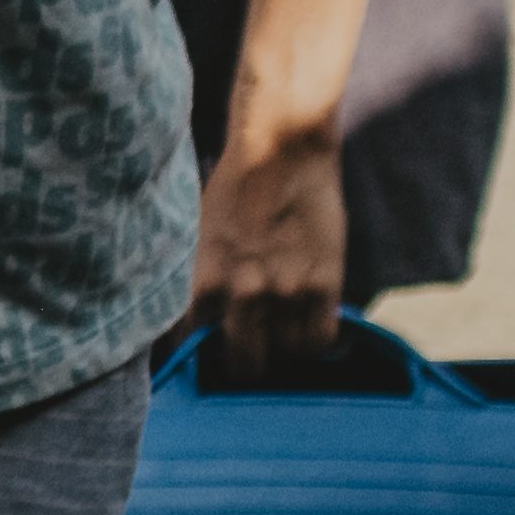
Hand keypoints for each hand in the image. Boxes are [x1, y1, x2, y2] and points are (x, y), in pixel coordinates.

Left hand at [181, 129, 361, 383]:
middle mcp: (244, 293)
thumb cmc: (231, 188)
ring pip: (286, 354)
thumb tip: (190, 321)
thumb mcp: (196, 236)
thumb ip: (196, 279)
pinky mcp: (324, 283)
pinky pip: (320, 338)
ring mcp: (287, 291)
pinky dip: (314, 340)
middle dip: (243, 363)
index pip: (193, 345)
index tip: (203, 359)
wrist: (280, 151)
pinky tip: (306, 326)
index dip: (199, 355)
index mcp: (203, 280)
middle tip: (247, 356)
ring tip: (280, 336)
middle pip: (244, 362)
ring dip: (282, 349)